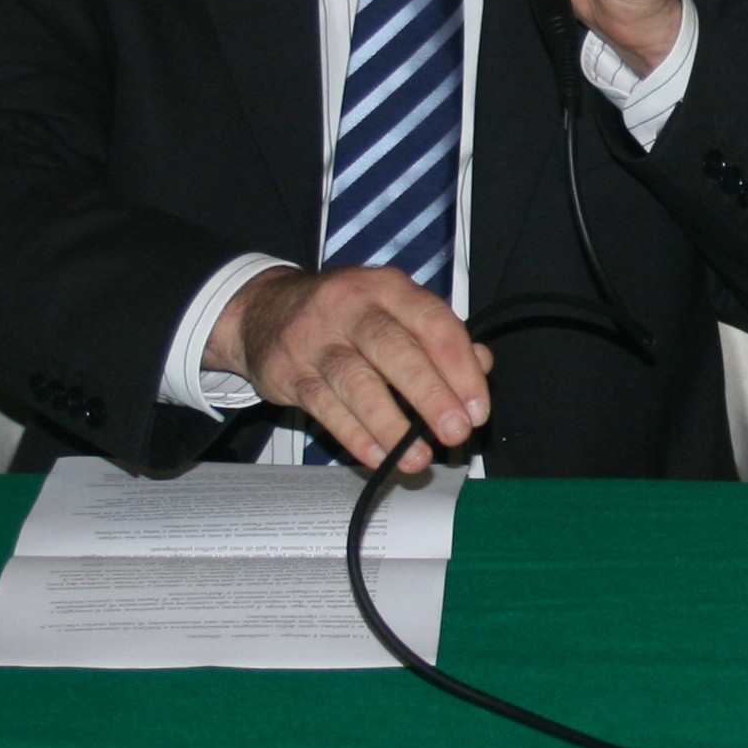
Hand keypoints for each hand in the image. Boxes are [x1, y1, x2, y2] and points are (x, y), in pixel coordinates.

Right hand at [207, 265, 490, 473]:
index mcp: (388, 289)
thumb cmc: (347, 317)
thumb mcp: (394, 310)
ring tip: (418, 459)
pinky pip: (325, 408)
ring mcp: (315, 339)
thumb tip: (482, 364)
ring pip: (356, 383)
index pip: (433, 323)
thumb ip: (439, 337)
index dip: (460, 367)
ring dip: (391, 425)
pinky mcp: (289, 372)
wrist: (264, 310)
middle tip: (456, 432)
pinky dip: (354, 436)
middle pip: (394, 350)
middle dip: (430, 394)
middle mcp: (351, 307)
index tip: (478, 409)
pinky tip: (379, 457)